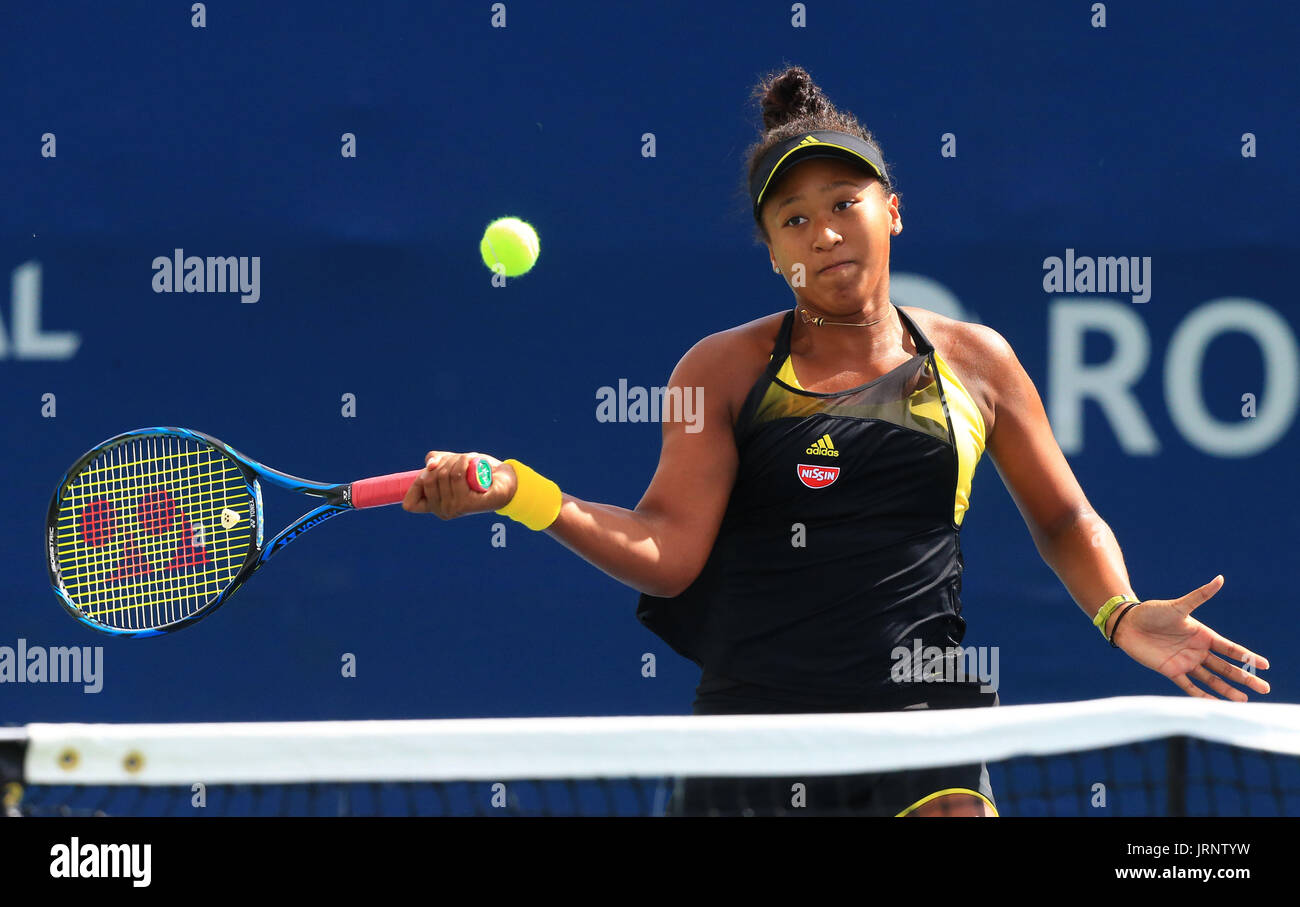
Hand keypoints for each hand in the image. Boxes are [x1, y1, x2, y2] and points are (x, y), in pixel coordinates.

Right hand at [400, 451, 517, 518]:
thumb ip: (435, 462)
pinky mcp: (466, 504)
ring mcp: (453, 509)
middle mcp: (441, 511)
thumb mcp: (451, 463)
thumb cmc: (477, 473)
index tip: (432, 469)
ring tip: (470, 462)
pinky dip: (464, 463)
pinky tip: (473, 463)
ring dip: (457, 460)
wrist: (505, 481)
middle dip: (443, 462)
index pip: (410, 503)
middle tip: (459, 461)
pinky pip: (457, 476)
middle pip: (427, 479)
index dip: (417, 484)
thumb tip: (430, 465)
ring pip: (443, 474)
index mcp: (434, 506)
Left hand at [1111, 575, 1270, 699]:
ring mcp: (1185, 661)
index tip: (1265, 665)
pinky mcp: (1171, 670)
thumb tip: (1220, 579)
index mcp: (1202, 635)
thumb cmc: (1152, 611)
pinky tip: (1216, 704)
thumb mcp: (1178, 606)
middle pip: (1226, 667)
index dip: (1248, 657)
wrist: (1127, 623)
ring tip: (1244, 700)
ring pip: (1212, 679)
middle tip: (1265, 688)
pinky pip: (1189, 686)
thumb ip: (1200, 596)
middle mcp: (1197, 650)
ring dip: (1227, 690)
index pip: (1230, 649)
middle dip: (1244, 677)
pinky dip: (1202, 695)